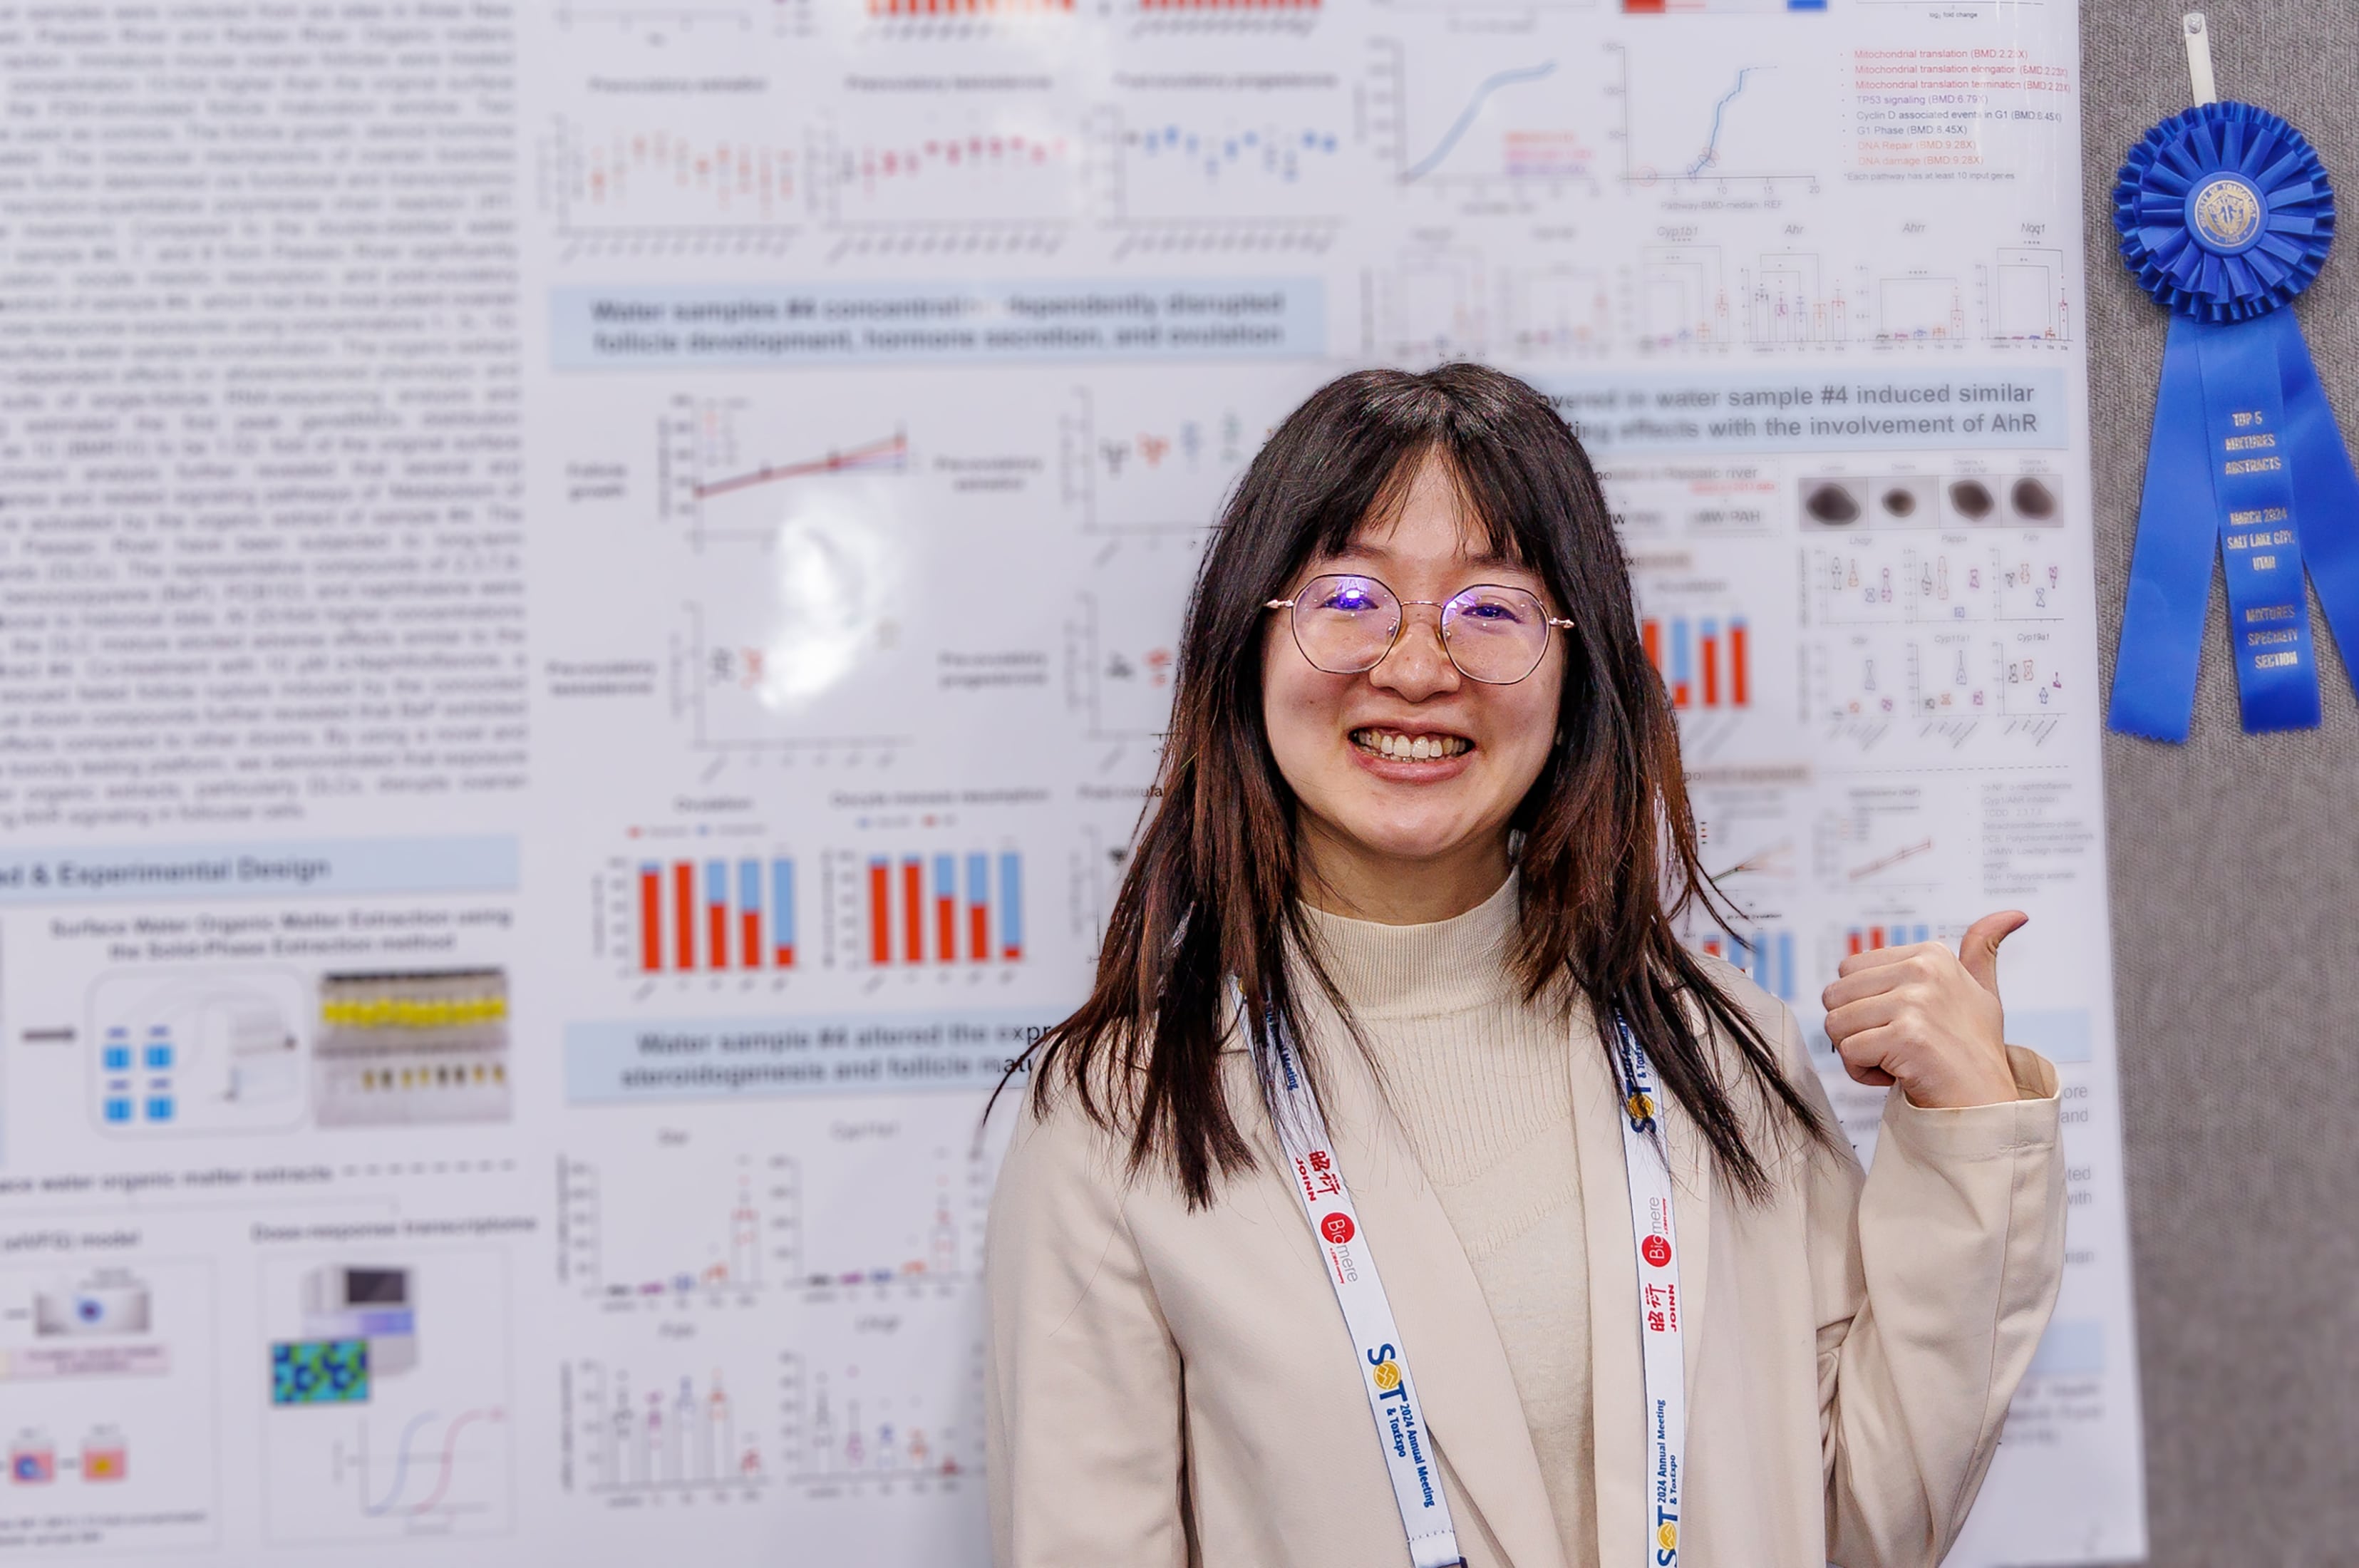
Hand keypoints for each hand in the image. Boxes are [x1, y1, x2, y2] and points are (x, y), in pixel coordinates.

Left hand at [1820, 912, 2025, 1108]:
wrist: (1985, 1102)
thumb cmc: (1976, 1049)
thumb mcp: (1981, 991)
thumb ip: (1982, 949)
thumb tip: (2014, 914)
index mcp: (1930, 953)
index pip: (1848, 970)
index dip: (1865, 1005)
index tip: (1903, 1024)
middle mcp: (1923, 970)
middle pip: (1835, 995)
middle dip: (1854, 1028)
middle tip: (1894, 1045)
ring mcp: (1915, 1001)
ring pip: (1836, 1023)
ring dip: (1857, 1052)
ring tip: (1896, 1059)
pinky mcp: (1906, 1035)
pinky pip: (1848, 1051)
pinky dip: (1863, 1073)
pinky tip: (1897, 1076)